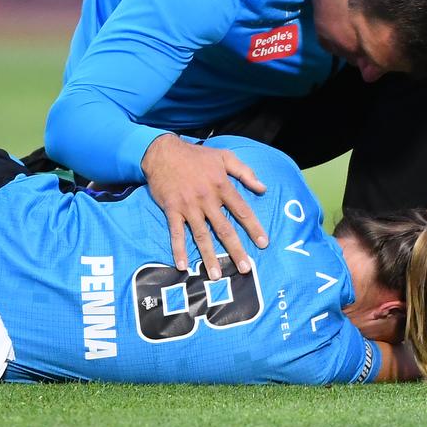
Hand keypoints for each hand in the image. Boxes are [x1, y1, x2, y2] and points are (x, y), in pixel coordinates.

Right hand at [141, 134, 267, 279]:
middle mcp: (206, 199)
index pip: (241, 210)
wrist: (163, 152)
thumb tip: (263, 188)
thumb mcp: (224, 156)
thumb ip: (245, 172)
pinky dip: (178, 249)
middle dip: (236, 250)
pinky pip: (176, 233)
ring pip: (201, 235)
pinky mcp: (172, 210)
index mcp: (221, 185)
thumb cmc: (196, 155)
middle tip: (245, 269)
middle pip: (224, 228)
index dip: (253, 228)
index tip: (264, 243)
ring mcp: (188, 206)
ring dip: (209, 256)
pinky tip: (182, 265)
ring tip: (217, 275)